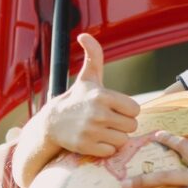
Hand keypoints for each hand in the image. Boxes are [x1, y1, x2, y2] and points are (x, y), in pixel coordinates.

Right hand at [45, 33, 140, 156]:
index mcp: (103, 95)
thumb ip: (94, 55)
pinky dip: (106, 148)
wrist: (52, 123)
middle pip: (132, 126)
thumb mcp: (87, 77)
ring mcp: (91, 131)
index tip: (116, 109)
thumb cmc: (76, 99)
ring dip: (116, 137)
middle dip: (123, 125)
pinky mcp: (86, 147)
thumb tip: (84, 35)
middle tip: (109, 121)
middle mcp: (98, 113)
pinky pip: (111, 151)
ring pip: (123, 140)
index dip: (128, 110)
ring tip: (103, 130)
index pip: (135, 109)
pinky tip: (96, 140)